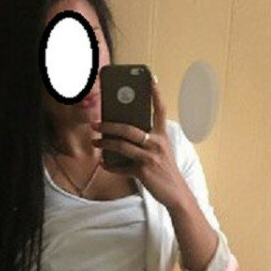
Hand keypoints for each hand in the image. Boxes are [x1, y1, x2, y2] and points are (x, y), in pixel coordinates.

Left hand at [91, 74, 189, 211]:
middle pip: (129, 129)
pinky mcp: (143, 172)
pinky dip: (110, 167)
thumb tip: (122, 135)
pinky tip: (103, 164)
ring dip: (105, 144)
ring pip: (122, 146)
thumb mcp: (160, 152)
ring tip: (95, 141)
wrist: (175, 192)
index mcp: (162, 135)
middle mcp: (157, 143)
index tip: (150, 77)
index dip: (155, 93)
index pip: (160, 109)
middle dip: (109, 125)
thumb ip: (146, 141)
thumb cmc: (164, 170)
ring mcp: (150, 158)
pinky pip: (121, 168)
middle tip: (95, 124)